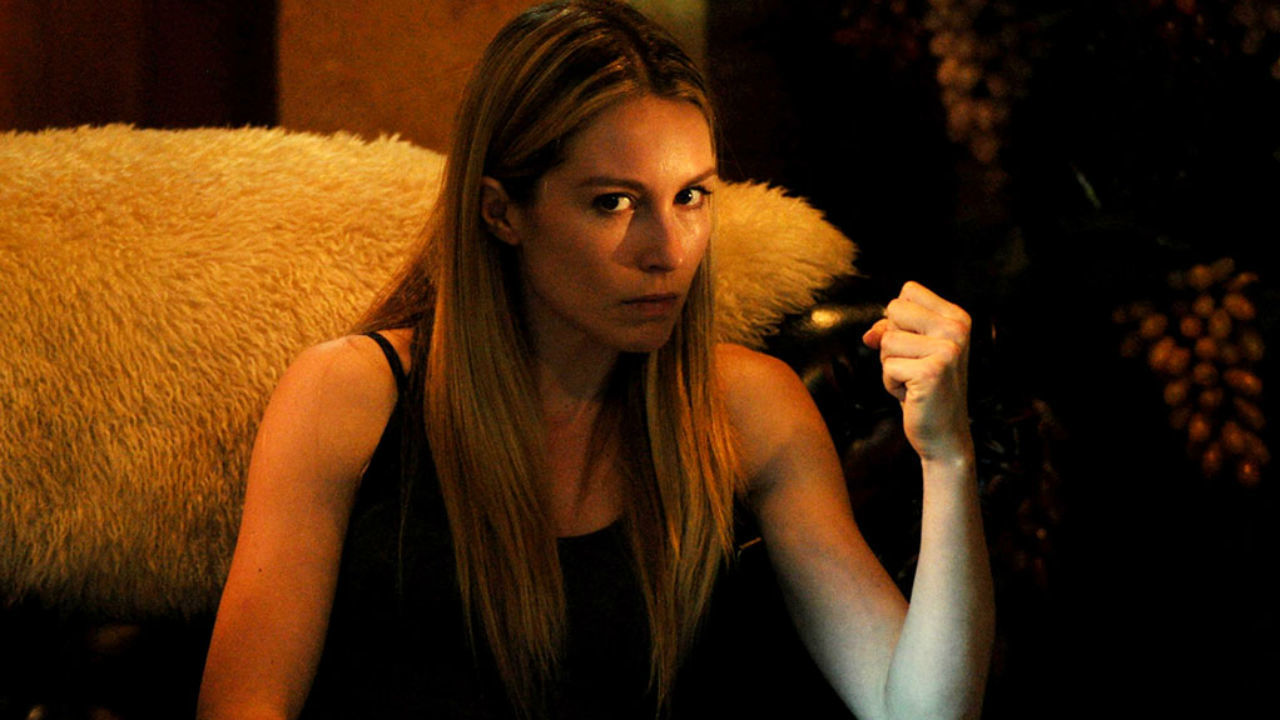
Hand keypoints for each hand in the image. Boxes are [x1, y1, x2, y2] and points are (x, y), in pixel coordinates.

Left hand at [862, 281, 972, 462]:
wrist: (944, 434)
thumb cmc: (924, 389)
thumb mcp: (909, 351)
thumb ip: (889, 330)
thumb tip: (870, 335)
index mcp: (956, 317)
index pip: (907, 291)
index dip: (897, 320)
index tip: (915, 346)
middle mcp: (957, 329)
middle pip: (894, 310)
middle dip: (891, 342)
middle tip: (913, 366)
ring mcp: (948, 349)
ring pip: (886, 341)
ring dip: (890, 366)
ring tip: (913, 381)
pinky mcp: (933, 372)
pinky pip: (887, 367)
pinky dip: (891, 384)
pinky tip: (912, 394)